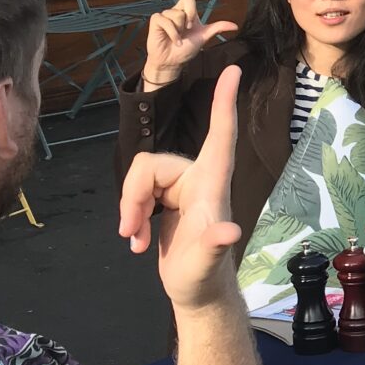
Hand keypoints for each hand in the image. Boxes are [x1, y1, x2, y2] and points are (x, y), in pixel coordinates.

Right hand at [119, 66, 247, 311]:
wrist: (196, 295)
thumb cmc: (205, 278)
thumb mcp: (206, 264)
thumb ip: (215, 246)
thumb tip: (229, 232)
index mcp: (212, 185)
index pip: (220, 136)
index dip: (223, 103)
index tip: (234, 69)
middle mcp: (198, 179)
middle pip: (150, 164)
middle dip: (133, 197)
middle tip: (132, 233)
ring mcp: (182, 188)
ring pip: (139, 176)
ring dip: (130, 209)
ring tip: (135, 240)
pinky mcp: (166, 199)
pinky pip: (137, 190)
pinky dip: (131, 215)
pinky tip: (136, 241)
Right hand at [143, 0, 235, 88]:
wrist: (172, 62)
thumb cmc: (186, 49)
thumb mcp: (203, 37)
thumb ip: (217, 28)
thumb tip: (234, 25)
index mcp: (187, 10)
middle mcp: (176, 9)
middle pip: (188, 3)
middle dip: (191, 18)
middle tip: (188, 32)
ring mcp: (165, 14)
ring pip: (178, 14)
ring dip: (180, 29)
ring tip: (178, 38)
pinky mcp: (156, 20)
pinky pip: (167, 21)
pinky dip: (173, 33)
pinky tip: (173, 40)